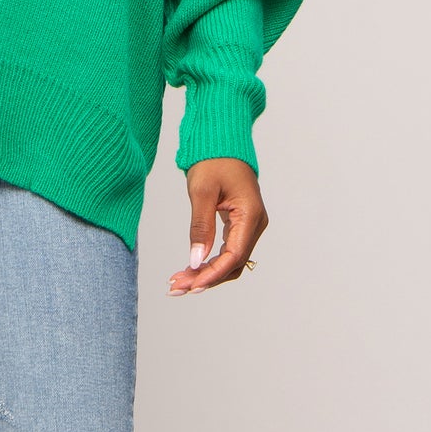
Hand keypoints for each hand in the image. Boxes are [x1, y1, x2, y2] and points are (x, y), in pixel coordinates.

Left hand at [167, 158, 267, 293]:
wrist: (221, 143)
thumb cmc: (213, 161)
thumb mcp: (202, 192)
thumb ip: (200, 227)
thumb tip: (196, 260)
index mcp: (250, 215)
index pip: (234, 255)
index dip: (212, 274)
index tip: (190, 285)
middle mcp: (255, 224)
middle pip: (232, 264)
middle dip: (205, 278)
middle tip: (176, 288)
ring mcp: (249, 226)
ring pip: (230, 261)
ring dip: (206, 274)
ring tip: (178, 282)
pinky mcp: (240, 225)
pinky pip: (227, 251)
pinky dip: (209, 263)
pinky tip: (189, 270)